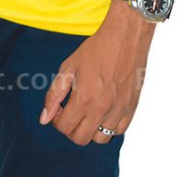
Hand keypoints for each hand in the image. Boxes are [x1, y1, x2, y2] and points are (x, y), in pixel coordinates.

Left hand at [39, 4, 153, 144]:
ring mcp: (119, 110)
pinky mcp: (132, 108)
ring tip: (88, 112)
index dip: (57, 121)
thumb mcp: (68, 68)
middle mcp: (102, 109)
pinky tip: (104, 111)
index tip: (59, 109)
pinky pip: (119, 131)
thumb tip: (44, 119)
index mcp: (84, 99)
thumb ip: (54, 95)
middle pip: (81, 138)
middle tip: (71, 112)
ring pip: (101, 139)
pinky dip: (109, 126)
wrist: (124, 37)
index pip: (65, 128)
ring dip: (91, 130)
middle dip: (71, 129)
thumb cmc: (95, 50)